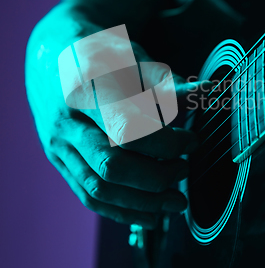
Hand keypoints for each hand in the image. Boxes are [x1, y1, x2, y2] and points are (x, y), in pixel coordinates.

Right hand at [26, 6, 208, 228]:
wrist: (51, 54)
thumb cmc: (98, 53)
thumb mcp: (132, 57)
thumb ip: (168, 84)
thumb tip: (210, 94)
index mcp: (84, 87)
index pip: (127, 129)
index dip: (166, 143)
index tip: (192, 142)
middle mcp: (65, 120)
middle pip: (111, 166)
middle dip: (157, 178)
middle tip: (185, 170)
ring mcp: (57, 144)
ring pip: (98, 188)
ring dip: (142, 203)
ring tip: (176, 202)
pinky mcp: (58, 160)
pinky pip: (87, 195)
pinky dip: (121, 211)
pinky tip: (150, 215)